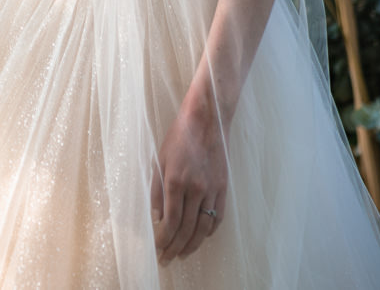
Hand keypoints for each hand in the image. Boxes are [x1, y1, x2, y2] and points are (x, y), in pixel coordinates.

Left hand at [151, 91, 228, 264]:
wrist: (207, 120)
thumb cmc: (178, 137)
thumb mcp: (159, 160)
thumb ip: (155, 190)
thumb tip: (155, 216)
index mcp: (175, 181)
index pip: (170, 221)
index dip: (164, 239)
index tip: (158, 250)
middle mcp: (195, 189)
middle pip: (186, 229)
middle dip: (175, 248)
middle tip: (167, 260)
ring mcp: (212, 189)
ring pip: (203, 227)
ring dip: (192, 244)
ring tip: (182, 254)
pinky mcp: (224, 188)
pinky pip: (218, 216)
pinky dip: (209, 230)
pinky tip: (201, 237)